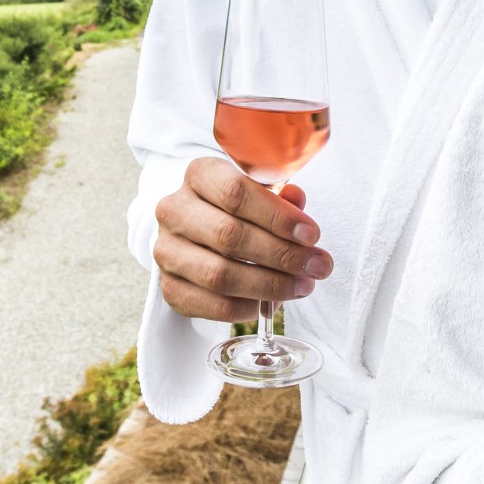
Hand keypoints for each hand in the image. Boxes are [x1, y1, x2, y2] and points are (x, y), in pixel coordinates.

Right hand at [151, 158, 332, 322]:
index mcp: (199, 175)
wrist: (199, 234)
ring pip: (219, 274)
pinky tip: (266, 304)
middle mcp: (174, 210)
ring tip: (301, 286)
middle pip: (229, 235)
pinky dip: (243, 309)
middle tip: (317, 266)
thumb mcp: (261, 193)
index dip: (277, 216)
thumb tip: (296, 201)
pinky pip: (209, 304)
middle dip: (282, 255)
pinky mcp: (168, 286)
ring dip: (268, 285)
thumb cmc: (238, 210)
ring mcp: (166, 250)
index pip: (235, 192)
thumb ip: (281, 197)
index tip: (311, 235)